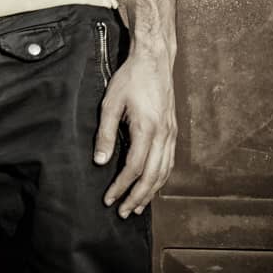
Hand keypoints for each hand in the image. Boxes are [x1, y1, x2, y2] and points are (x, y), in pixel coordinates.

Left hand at [93, 46, 175, 217]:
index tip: (108, 198)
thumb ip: (105, 134)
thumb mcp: (110, 103)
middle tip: (122, 212)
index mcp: (147, 129)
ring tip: (136, 206)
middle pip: (152, 176)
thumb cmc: (130, 78)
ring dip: (150, 192)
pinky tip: (152, 186)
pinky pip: (169, 162)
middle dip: (136, 197)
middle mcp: (163, 135)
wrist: (154, 60)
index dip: (120, 186)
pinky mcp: (173, 131)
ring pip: (164, 172)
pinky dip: (161, 179)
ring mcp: (171, 134)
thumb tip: (99, 161)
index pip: (134, 168)